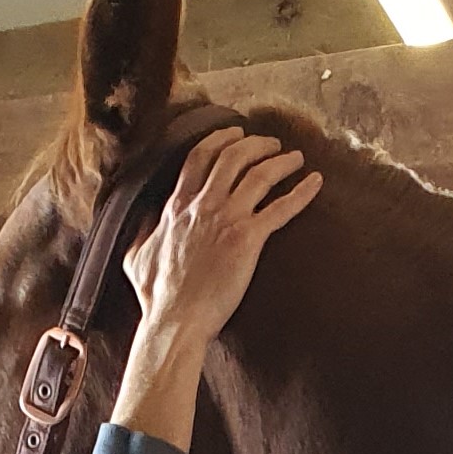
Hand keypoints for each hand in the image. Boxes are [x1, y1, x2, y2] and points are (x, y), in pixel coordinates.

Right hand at [123, 127, 320, 347]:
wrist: (176, 321)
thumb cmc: (157, 297)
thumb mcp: (136, 257)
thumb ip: (143, 231)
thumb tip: (145, 218)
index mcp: (177, 207)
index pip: (200, 157)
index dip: (220, 139)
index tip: (235, 132)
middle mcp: (203, 205)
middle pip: (233, 156)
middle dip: (255, 143)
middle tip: (271, 143)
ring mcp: (226, 219)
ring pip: (259, 174)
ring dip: (281, 160)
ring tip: (295, 157)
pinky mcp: (248, 239)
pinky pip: (281, 208)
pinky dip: (301, 192)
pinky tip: (316, 182)